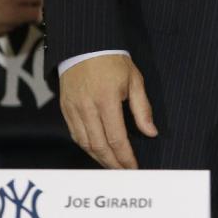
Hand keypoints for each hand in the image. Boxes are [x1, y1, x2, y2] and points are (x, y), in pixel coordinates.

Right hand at [60, 54, 157, 169]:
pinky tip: (96, 151)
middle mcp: (87, 108)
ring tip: (112, 165)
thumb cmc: (114, 61)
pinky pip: (75, 135)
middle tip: (123, 172)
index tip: (134, 167)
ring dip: (99, 158)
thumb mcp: (135, 80)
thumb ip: (143, 109)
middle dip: (112, 163)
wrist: (86, 45)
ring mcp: (74, 109)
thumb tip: (151, 132)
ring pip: (85, 143)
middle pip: (99, 146)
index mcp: (107, 100)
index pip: (117, 138)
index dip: (125, 157)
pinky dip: (86, 147)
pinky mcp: (65, 109)